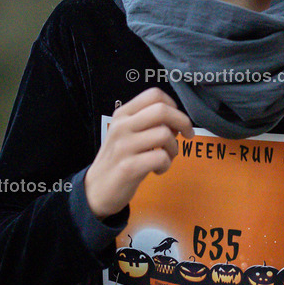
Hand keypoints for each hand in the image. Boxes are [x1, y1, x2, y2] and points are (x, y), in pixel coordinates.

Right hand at [84, 88, 193, 219]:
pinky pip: (161, 157)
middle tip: (187, 135)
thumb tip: (177, 121)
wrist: (96, 189)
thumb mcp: (127, 134)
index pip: (153, 94)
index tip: (177, 121)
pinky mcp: (128, 167)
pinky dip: (166, 165)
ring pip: (164, 134)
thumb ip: (148, 123)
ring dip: (174, 148)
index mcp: (122, 114)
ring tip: (166, 157)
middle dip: (183, 122)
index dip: (173, 105)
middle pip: (162, 110)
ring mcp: (124, 146)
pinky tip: (157, 170)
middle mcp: (122, 126)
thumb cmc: (119, 160)